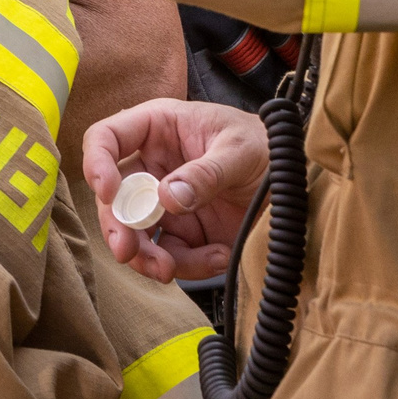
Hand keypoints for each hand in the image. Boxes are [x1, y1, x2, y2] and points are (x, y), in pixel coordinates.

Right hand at [84, 97, 269, 283]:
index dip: (97, 164)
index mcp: (157, 128)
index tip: (109, 193)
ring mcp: (166, 202)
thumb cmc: (265, 145)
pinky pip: (172, 255)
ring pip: (136, 233)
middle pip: (114, 197)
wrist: (299, 179)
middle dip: (117, 227)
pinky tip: (220, 256)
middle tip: (127, 251)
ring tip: (169, 270)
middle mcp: (154, 165)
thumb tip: (167, 199)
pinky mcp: (185, 232)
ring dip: (146, 256)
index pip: (107, 138)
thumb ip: (206, 173)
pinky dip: (191, 265)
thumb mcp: (240, 150)